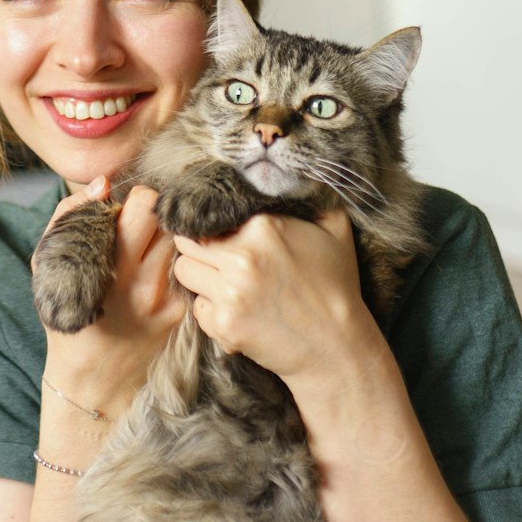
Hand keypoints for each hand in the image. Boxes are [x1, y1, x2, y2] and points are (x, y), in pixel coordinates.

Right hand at [36, 180, 186, 417]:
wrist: (91, 379)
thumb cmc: (67, 313)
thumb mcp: (50, 264)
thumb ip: (70, 215)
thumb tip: (103, 184)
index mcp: (108, 263)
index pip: (145, 203)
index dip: (136, 201)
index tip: (125, 214)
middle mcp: (141, 280)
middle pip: (169, 218)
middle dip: (156, 214)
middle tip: (141, 227)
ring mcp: (164, 297)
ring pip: (179, 241)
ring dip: (165, 239)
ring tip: (145, 253)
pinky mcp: (179, 311)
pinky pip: (183, 269)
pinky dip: (170, 266)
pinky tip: (152, 279)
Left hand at [170, 207, 381, 385]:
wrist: (337, 347)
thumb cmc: (337, 288)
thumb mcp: (336, 231)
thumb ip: (313, 198)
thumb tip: (298, 174)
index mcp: (263, 226)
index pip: (209, 213)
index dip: (211, 224)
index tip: (218, 234)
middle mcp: (241, 255)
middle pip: (187, 241)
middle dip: (199, 249)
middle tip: (217, 261)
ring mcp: (230, 291)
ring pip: (183, 271)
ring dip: (199, 277)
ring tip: (224, 284)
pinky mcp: (224, 324)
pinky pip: (196, 308)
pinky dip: (211, 311)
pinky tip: (236, 312)